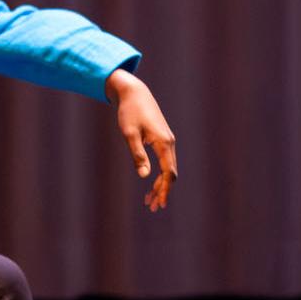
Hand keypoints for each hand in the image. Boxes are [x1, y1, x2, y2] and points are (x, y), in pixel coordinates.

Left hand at [107, 69, 178, 211]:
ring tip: (149, 200)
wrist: (134, 92)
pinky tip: (151, 182)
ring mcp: (167, 140)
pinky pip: (164, 161)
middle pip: (170, 173)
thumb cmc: (130, 112)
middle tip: (152, 207)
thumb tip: (145, 176)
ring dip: (160, 184)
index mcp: (164, 143)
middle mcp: (169, 143)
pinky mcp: (162, 139)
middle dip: (162, 191)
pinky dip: (159, 173)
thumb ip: (138, 155)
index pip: (168, 172)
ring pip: (168, 168)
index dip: (165, 189)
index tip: (159, 203)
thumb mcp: (129, 134)